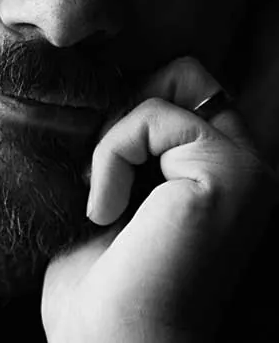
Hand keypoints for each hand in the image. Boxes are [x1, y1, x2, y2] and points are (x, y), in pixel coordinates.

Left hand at [41, 57, 278, 342]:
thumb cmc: (102, 278)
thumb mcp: (114, 187)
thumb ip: (132, 135)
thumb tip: (112, 77)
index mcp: (222, 172)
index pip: (184, 85)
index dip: (130, 104)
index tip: (100, 161)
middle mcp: (249, 167)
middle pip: (185, 71)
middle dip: (126, 106)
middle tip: (103, 172)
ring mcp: (248, 169)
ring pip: (170, 84)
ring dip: (114, 135)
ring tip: (104, 197)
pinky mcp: (231, 174)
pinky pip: (152, 115)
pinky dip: (110, 155)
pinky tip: (105, 212)